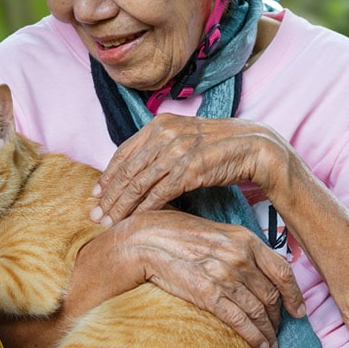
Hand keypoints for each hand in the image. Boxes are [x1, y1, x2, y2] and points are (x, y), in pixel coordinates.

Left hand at [91, 114, 287, 224]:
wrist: (253, 146)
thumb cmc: (218, 147)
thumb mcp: (183, 139)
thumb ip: (159, 149)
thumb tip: (135, 170)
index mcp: (159, 124)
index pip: (123, 152)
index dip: (107, 175)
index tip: (96, 194)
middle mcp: (165, 134)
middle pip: (127, 170)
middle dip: (109, 196)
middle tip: (95, 215)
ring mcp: (176, 151)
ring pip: (138, 184)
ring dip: (121, 207)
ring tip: (109, 223)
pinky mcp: (189, 170)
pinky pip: (158, 194)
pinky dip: (144, 210)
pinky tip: (135, 221)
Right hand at [96, 210, 304, 347]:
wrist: (145, 240)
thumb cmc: (176, 234)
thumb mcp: (215, 232)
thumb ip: (237, 248)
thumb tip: (253, 268)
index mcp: (245, 239)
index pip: (282, 271)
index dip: (294, 295)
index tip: (299, 310)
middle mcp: (240, 258)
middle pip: (271, 295)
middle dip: (278, 318)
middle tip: (279, 331)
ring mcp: (225, 277)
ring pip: (258, 311)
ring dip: (268, 332)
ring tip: (270, 344)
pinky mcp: (208, 295)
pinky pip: (240, 321)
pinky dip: (254, 336)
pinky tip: (259, 345)